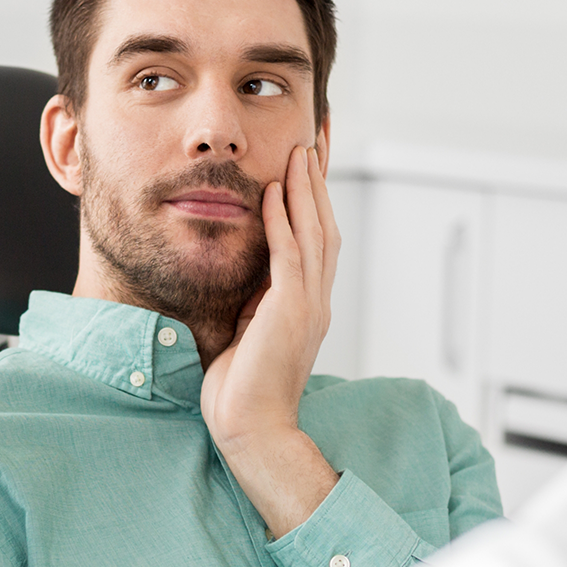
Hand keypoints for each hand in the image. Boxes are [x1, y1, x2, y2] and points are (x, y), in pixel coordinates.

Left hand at [200, 145, 342, 536]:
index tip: (310, 161)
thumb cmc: (241, 390)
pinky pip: (289, 256)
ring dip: (306, 188)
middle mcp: (316, 299)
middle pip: (325, 225)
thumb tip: (245, 272)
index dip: (316, 197)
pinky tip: (274, 191)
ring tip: (299, 150)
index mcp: (308, 304)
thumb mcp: (249, 330)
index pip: (317, 237)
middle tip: (315, 138)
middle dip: (319, 180)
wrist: (250, 428)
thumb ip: (254, 298)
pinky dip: (284, 220)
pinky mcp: (290, 313)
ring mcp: (308, 305)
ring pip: (315, 232)